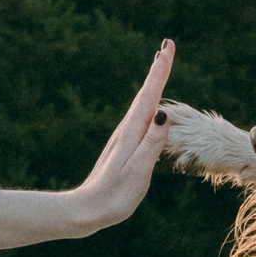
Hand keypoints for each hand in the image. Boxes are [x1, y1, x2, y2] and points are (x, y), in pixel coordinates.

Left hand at [0, 41, 176, 252]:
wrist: (88, 211)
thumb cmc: (115, 195)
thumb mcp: (138, 171)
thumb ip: (152, 144)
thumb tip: (164, 115)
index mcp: (132, 133)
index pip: (151, 96)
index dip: (160, 70)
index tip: (168, 47)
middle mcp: (128, 130)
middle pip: (146, 93)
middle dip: (158, 69)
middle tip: (167, 46)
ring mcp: (126, 138)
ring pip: (143, 103)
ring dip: (153, 82)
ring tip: (161, 64)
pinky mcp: (125, 147)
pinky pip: (142, 117)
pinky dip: (149, 103)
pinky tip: (153, 107)